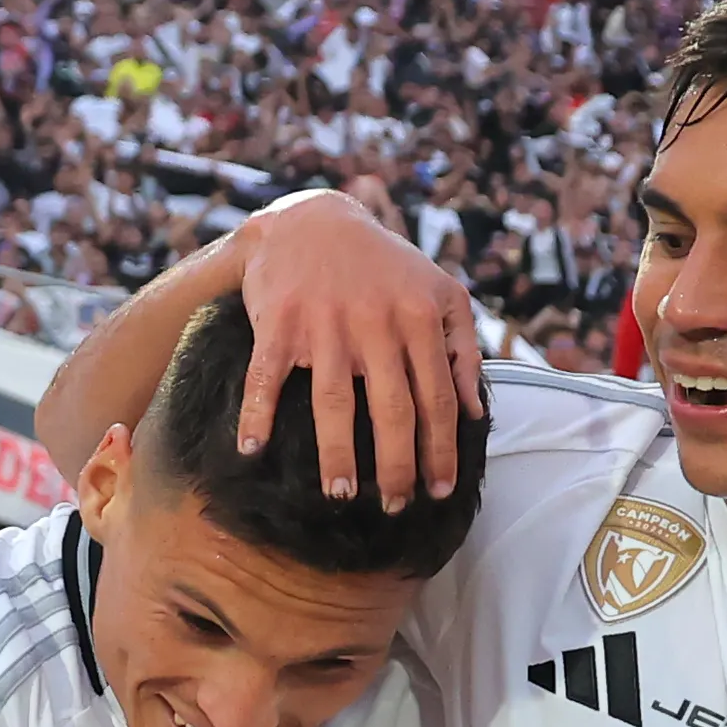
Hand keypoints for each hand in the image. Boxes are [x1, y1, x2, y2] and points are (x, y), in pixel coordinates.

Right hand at [231, 187, 485, 510]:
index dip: (441, 450)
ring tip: (341, 495)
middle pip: (391, 409)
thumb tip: (475, 414)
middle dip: (397, 466)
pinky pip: (266, 375)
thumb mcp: (440, 292)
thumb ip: (464, 348)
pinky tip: (251, 450)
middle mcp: (376, 322)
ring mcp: (325, 323)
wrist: (312, 220)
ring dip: (337, 454)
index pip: (437, 398)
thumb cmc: (384, 267)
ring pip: (334, 401)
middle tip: (395, 506)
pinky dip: (257, 413)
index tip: (439, 490)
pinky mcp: (279, 321)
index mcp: (420, 318)